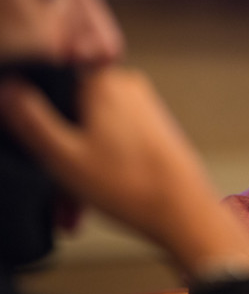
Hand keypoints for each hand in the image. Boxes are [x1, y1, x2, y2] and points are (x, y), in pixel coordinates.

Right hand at [0, 65, 248, 278]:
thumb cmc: (133, 187)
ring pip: (91, 134)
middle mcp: (128, 88)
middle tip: (55, 189)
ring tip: (73, 206)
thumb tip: (7, 89)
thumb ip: (30, 118)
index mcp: (104, 82)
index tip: (32, 146)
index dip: (34, 115)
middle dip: (58, 153)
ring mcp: (144, 109)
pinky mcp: (154, 130)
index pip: (50, 80)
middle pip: (72, 112)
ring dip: (77, 168)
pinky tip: (93, 199)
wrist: (185, 213)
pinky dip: (99, 169)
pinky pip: (113, 145)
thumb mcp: (62, 155)